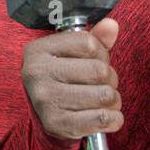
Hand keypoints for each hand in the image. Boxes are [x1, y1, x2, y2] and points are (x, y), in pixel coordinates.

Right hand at [21, 18, 123, 140]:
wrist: (46, 115)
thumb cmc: (63, 79)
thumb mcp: (73, 55)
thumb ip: (95, 39)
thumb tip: (111, 25)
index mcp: (38, 50)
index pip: (89, 44)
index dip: (101, 54)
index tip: (93, 62)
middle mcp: (37, 73)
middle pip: (100, 71)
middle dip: (110, 79)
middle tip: (99, 85)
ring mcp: (44, 100)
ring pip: (105, 95)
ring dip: (112, 100)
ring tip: (101, 101)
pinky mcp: (56, 124)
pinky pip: (102, 118)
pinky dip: (113, 119)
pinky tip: (105, 117)